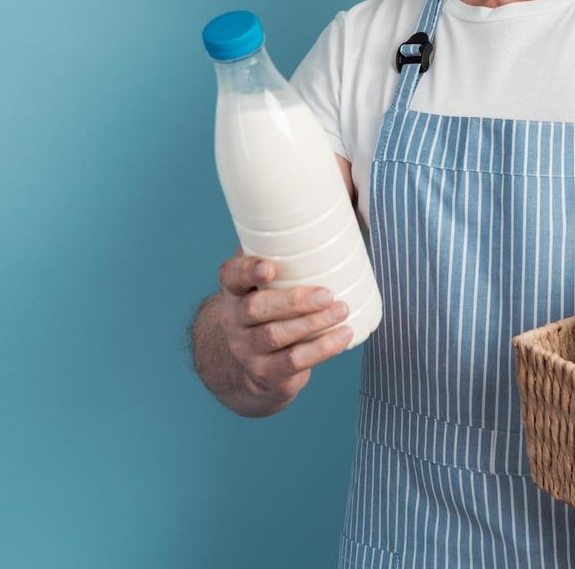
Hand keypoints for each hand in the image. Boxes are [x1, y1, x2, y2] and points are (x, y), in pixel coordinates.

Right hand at [216, 248, 354, 408]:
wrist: (256, 364)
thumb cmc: (274, 308)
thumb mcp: (271, 283)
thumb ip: (288, 251)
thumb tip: (342, 202)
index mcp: (235, 290)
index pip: (230, 276)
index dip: (247, 270)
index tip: (270, 266)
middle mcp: (234, 319)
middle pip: (257, 309)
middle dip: (294, 301)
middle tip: (327, 293)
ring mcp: (247, 349)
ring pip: (277, 336)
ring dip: (313, 323)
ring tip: (342, 310)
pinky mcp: (266, 372)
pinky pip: (293, 361)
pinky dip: (321, 349)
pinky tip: (343, 336)